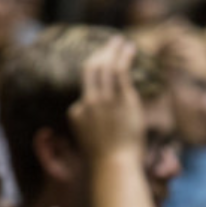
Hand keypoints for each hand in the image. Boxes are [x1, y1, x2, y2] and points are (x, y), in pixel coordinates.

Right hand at [67, 36, 144, 161]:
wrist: (114, 165)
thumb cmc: (106, 162)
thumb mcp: (91, 145)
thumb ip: (90, 130)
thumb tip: (92, 125)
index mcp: (76, 114)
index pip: (84, 93)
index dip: (95, 82)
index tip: (105, 75)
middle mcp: (88, 102)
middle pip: (90, 70)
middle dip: (99, 55)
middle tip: (108, 45)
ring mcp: (105, 99)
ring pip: (106, 66)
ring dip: (112, 50)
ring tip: (120, 41)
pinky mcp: (122, 98)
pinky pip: (121, 70)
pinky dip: (124, 56)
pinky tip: (129, 48)